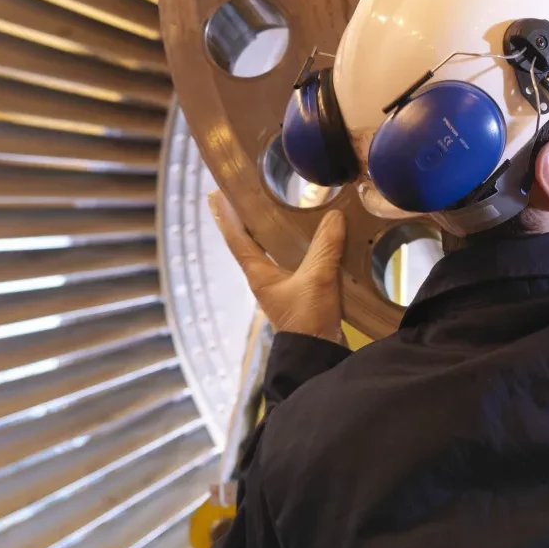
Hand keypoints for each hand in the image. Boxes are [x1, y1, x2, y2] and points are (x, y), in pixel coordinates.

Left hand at [210, 192, 346, 341]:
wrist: (318, 354)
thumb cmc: (307, 318)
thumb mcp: (316, 279)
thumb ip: (325, 246)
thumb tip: (334, 215)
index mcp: (258, 273)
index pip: (236, 239)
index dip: (225, 216)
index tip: (214, 195)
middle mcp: (265, 277)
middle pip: (253, 241)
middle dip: (250, 218)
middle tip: (250, 193)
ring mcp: (282, 285)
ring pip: (275, 250)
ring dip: (275, 230)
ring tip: (281, 207)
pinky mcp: (301, 291)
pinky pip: (296, 260)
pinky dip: (300, 244)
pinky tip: (313, 236)